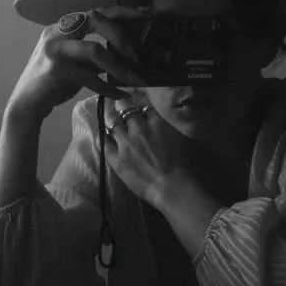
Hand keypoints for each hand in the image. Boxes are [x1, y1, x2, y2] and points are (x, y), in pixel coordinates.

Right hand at [3, 6, 145, 125]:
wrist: (27, 103)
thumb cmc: (55, 81)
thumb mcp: (78, 62)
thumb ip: (98, 54)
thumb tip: (130, 54)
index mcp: (63, 26)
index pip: (95, 11)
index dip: (121, 12)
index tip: (144, 16)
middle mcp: (57, 32)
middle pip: (94, 19)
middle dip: (121, 35)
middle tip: (137, 54)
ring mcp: (55, 49)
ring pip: (95, 49)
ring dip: (119, 66)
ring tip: (135, 79)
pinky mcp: (56, 70)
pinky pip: (90, 77)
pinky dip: (109, 87)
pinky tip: (122, 94)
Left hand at [98, 93, 194, 207]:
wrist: (171, 186)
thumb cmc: (183, 165)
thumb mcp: (181, 138)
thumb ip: (169, 126)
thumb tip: (163, 121)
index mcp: (156, 122)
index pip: (143, 104)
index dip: (138, 101)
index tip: (135, 99)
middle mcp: (138, 128)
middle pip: (125, 109)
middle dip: (121, 104)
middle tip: (118, 102)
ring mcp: (125, 143)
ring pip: (112, 122)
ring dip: (111, 118)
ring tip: (109, 115)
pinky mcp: (116, 158)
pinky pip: (104, 144)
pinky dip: (103, 138)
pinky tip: (102, 135)